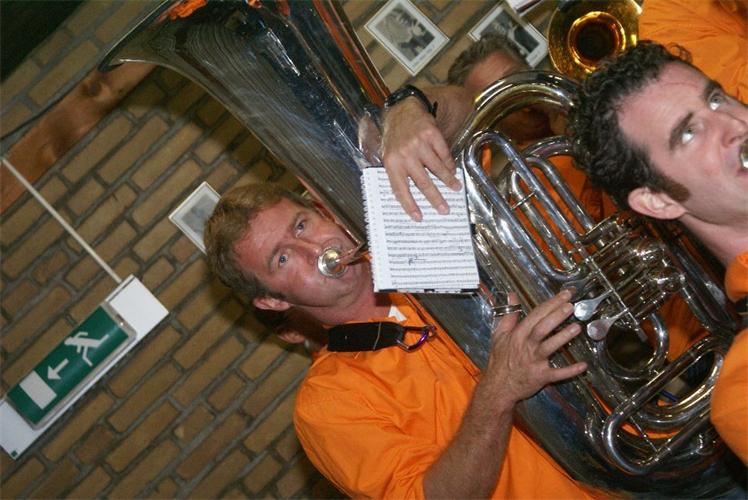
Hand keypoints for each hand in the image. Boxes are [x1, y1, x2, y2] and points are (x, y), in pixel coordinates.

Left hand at [381, 96, 460, 220]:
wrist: (402, 109)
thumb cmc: (395, 137)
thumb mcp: (389, 154)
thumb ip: (398, 173)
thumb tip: (408, 198)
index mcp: (391, 162)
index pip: (400, 189)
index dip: (409, 205)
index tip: (419, 218)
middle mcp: (405, 154)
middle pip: (423, 182)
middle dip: (435, 198)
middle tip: (445, 210)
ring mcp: (419, 144)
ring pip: (437, 168)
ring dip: (448, 181)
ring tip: (456, 188)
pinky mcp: (431, 134)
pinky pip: (444, 154)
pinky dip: (449, 164)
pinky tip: (453, 170)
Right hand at [485, 290, 586, 405]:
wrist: (498, 387)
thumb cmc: (500, 360)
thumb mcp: (499, 335)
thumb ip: (509, 315)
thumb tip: (512, 296)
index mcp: (518, 335)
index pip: (535, 315)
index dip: (550, 304)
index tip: (564, 295)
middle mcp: (526, 346)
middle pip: (542, 328)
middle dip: (556, 316)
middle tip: (571, 306)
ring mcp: (534, 362)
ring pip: (549, 347)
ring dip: (563, 337)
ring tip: (577, 327)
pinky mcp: (541, 377)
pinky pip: (557, 374)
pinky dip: (570, 371)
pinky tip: (583, 365)